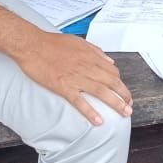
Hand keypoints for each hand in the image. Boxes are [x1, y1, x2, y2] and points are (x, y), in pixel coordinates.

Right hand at [15, 32, 132, 125]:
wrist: (32, 45)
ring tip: (124, 113)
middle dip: (124, 95)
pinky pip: (79, 101)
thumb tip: (109, 61)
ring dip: (115, 104)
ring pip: (101, 92)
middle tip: (129, 106)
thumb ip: (95, 51)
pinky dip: (90, 111)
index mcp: (91, 56)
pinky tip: (98, 120)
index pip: (112, 72)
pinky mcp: (63, 86)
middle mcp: (87, 67)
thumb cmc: (53, 42)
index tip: (123, 92)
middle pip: (111, 83)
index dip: (120, 83)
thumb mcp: (79, 41)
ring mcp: (75, 78)